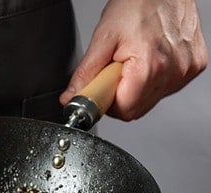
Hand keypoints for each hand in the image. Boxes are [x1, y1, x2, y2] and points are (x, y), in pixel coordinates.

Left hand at [60, 0, 206, 120]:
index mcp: (151, 66)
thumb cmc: (136, 5)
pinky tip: (148, 58)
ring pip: (151, 100)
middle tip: (115, 71)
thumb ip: (85, 74)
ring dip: (136, 88)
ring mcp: (186, 70)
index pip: (124, 110)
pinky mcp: (194, 67)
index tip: (100, 90)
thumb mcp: (102, 39)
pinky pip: (166, 88)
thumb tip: (71, 98)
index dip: (107, 103)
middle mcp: (174, 71)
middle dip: (119, 95)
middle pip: (137, 109)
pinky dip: (153, 80)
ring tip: (133, 60)